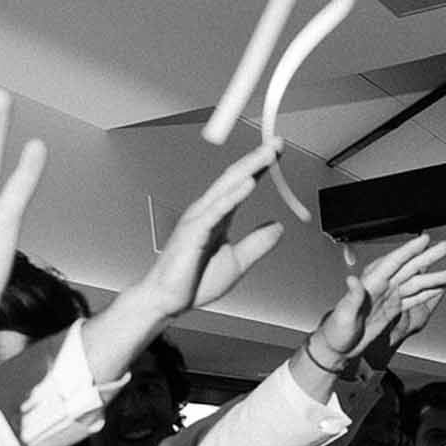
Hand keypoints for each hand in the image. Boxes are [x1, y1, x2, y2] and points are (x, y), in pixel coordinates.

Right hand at [137, 142, 285, 320]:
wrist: (166, 301)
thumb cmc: (194, 282)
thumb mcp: (237, 262)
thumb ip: (257, 243)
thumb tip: (278, 227)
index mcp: (217, 217)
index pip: (241, 185)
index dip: (260, 167)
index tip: (277, 153)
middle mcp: (207, 212)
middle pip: (235, 177)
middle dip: (257, 158)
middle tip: (277, 143)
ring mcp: (199, 219)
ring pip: (227, 186)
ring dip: (249, 168)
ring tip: (268, 153)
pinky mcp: (193, 232)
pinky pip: (217, 210)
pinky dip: (233, 195)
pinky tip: (249, 183)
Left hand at [315, 234, 445, 366]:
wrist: (338, 347)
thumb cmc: (336, 331)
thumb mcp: (343, 315)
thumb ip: (351, 298)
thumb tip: (352, 281)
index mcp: (370, 284)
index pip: (393, 263)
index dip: (409, 250)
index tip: (423, 240)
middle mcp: (381, 288)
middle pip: (409, 268)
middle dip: (427, 257)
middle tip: (444, 247)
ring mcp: (388, 297)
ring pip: (415, 283)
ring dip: (433, 277)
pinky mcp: (392, 309)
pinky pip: (413, 298)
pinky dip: (427, 293)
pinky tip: (439, 288)